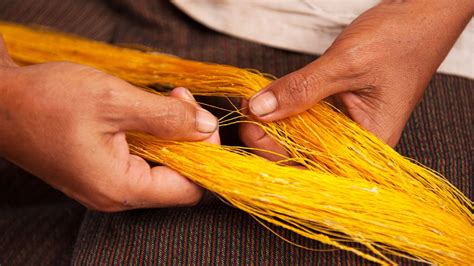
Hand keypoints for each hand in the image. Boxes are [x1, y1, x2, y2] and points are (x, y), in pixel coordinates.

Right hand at [0, 39, 218, 210]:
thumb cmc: (48, 101)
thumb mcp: (115, 101)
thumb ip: (167, 118)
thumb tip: (206, 128)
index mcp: (121, 187)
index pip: (189, 188)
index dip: (204, 155)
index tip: (199, 118)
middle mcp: (115, 195)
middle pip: (176, 177)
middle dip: (187, 137)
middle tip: (178, 100)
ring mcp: (105, 185)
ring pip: (159, 166)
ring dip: (169, 132)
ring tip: (162, 100)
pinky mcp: (98, 171)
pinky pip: (139, 159)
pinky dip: (150, 135)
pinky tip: (144, 110)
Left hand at [240, 0, 472, 155]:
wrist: (421, 16)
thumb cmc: (400, 40)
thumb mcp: (346, 65)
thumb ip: (301, 89)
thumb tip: (260, 110)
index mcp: (371, 146)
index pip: (316, 169)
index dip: (278, 156)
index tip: (252, 131)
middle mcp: (358, 145)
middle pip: (305, 158)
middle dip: (270, 139)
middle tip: (248, 114)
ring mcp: (348, 129)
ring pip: (303, 140)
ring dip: (275, 124)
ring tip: (253, 105)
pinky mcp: (339, 113)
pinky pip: (307, 121)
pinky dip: (286, 111)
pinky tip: (268, 102)